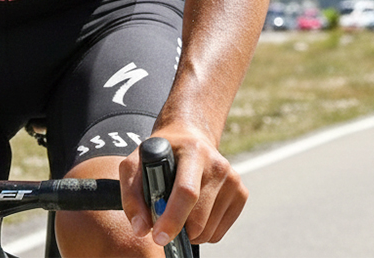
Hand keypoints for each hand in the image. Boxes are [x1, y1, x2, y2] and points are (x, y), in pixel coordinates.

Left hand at [119, 123, 246, 246]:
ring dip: (189, 233)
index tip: (158, 237)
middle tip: (162, 224)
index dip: (172, 218)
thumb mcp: (136, 163)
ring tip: (178, 213)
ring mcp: (233, 179)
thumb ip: (132, 195)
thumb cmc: (159, 154)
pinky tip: (194, 212)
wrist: (189, 137)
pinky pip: (219, 233)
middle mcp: (217, 164)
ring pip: (208, 230)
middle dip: (177, 230)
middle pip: (198, 218)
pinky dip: (203, 233)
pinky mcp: (241, 193)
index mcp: (193, 150)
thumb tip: (141, 229)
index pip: (186, 191)